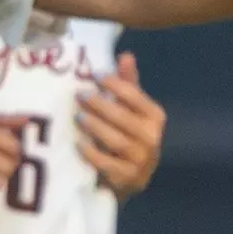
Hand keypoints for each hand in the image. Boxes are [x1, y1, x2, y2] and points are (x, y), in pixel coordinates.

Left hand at [76, 53, 165, 201]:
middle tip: (79, 95)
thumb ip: (128, 84)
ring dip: (95, 127)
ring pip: (116, 141)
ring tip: (77, 116)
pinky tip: (79, 142)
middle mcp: (152, 138)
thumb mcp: (132, 110)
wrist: (134, 177)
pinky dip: (92, 153)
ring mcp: (140, 160)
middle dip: (100, 106)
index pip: (135, 97)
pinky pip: (107, 164)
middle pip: (124, 119)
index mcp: (155, 117)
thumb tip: (125, 55)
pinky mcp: (126, 178)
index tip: (95, 75)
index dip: (115, 85)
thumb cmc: (130, 135)